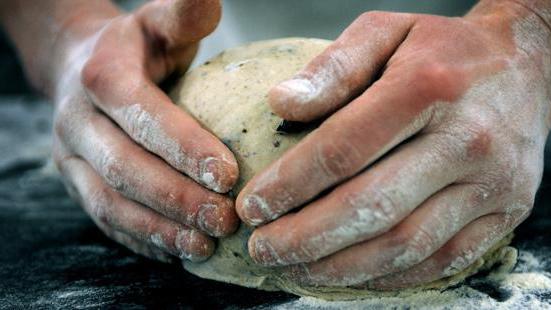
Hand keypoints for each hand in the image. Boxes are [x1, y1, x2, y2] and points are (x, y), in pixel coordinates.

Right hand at [52, 0, 238, 261]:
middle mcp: (78, 122)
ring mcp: (72, 158)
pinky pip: (106, 220)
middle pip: (126, 167)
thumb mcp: (159, 23)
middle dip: (177, 198)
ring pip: (111, 203)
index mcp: (102, 77)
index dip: (183, 147)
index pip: (142, 115)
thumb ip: (185, 15)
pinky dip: (143, 239)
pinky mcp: (76, 184)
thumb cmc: (137, 48)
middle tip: (226, 219)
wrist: (78, 68)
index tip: (229, 174)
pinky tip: (179, 251)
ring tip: (206, 245)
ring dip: (160, 228)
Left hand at [236, 5, 550, 287]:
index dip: (290, 184)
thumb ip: (333, 66)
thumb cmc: (445, 49)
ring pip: (405, 245)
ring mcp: (493, 184)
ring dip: (340, 267)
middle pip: (372, 207)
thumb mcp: (386, 30)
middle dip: (306, 238)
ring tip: (294, 269)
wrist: (528, 66)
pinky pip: (440, 260)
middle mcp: (467, 140)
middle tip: (262, 250)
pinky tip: (348, 273)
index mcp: (429, 86)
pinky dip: (387, 276)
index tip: (254, 206)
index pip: (344, 148)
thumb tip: (281, 105)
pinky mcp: (506, 214)